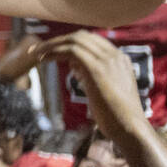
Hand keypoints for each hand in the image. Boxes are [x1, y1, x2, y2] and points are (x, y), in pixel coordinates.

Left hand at [32, 31, 146, 138]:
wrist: (131, 129)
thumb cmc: (117, 117)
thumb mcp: (105, 91)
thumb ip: (93, 77)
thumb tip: (77, 69)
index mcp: (120, 59)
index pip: (91, 41)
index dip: (69, 43)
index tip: (52, 52)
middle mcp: (115, 56)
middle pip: (81, 36)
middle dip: (58, 41)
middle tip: (39, 50)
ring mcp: (107, 61)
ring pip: (74, 40)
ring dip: (51, 44)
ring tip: (35, 54)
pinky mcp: (97, 69)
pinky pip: (71, 50)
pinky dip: (54, 51)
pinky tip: (43, 59)